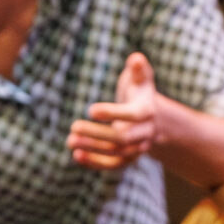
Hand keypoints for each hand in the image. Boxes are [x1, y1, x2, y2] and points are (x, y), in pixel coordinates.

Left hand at [68, 50, 159, 170]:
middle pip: (122, 138)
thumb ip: (139, 69)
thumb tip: (136, 58)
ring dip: (92, 149)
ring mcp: (137, 148)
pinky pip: (113, 165)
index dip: (113, 113)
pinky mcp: (128, 158)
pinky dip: (95, 163)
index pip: (133, 115)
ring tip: (70, 141)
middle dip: (97, 134)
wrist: (153, 118)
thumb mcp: (141, 78)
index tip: (90, 109)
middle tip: (73, 126)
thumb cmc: (139, 92)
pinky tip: (77, 156)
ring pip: (116, 153)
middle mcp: (145, 132)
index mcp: (147, 110)